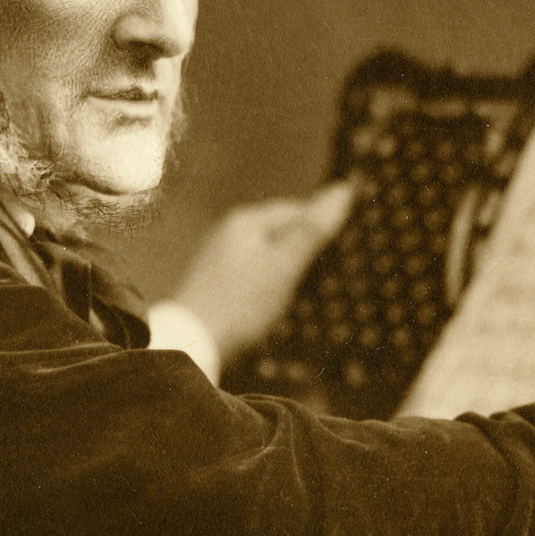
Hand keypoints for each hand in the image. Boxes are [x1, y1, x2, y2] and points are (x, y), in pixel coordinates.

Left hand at [172, 181, 354, 363]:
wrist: (192, 344)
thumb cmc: (240, 304)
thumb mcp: (283, 266)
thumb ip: (313, 229)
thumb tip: (342, 191)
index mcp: (245, 220)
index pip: (295, 210)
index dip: (321, 227)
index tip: (342, 250)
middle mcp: (228, 232)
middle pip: (279, 232)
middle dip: (302, 250)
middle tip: (324, 277)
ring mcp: (219, 257)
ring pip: (266, 255)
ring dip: (286, 271)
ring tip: (298, 295)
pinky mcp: (215, 283)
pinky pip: (251, 275)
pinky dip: (267, 286)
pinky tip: (270, 306)